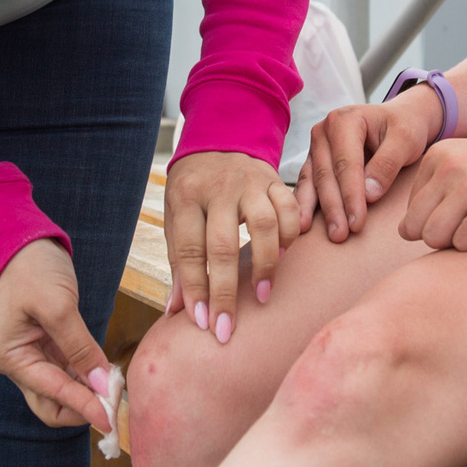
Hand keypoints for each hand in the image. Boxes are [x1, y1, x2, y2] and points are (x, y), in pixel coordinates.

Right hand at [0, 240, 113, 430]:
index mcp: (10, 358)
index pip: (52, 394)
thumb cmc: (32, 270)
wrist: (22, 245)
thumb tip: (102, 385)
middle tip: (116, 405)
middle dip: (83, 409)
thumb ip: (80, 348)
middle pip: (52, 406)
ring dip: (89, 396)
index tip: (111, 419)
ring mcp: (34, 359)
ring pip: (63, 395)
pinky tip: (108, 377)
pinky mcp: (50, 350)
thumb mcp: (58, 306)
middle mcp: (19, 365)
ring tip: (117, 391)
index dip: (84, 407)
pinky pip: (70, 376)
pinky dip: (89, 380)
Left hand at [163, 150, 300, 343]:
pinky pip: (289, 209)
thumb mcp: (176, 217)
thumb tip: (176, 311)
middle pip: (223, 244)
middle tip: (226, 327)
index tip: (202, 321)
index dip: (195, 288)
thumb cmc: (194, 189)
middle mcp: (218, 188)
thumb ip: (180, 261)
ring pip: (264, 225)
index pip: (189, 249)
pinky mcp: (274, 179)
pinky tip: (284, 256)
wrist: (220, 139)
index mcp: (186, 197)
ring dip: (264, 265)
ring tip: (261, 294)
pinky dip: (290, 235)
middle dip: (225, 291)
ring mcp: (249, 182)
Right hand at [298, 87, 444, 244]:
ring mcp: (316, 147)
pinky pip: (307, 185)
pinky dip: (307, 206)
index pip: (346, 163)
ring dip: (317, 211)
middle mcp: (323, 131)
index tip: (358, 223)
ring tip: (325, 235)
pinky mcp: (314, 162)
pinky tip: (303, 226)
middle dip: (334, 208)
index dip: (351, 195)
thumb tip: (369, 196)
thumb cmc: (405, 128)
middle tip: (341, 236)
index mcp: (344, 120)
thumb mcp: (406, 139)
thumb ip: (388, 163)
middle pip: (326, 175)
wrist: (401, 119)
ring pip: (313, 182)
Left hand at [394, 128, 466, 252]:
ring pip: (435, 239)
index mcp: (437, 155)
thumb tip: (404, 232)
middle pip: (416, 229)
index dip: (440, 222)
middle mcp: (448, 166)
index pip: (410, 213)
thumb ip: (437, 191)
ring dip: (463, 241)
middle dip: (446, 236)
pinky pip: (465, 246)